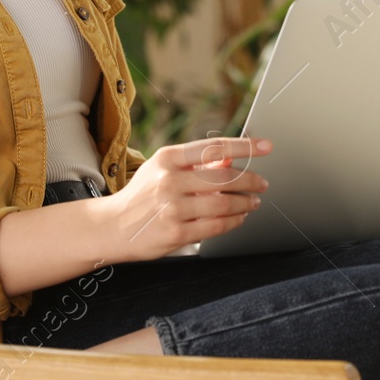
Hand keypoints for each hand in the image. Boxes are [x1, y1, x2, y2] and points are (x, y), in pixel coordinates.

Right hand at [100, 136, 271, 262]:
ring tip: (253, 202)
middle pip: (224, 178)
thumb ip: (196, 164)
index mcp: (168, 159)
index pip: (215, 147)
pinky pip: (215, 227)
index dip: (245, 146)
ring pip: (223, 205)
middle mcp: (169, 181)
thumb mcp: (164, 169)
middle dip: (250, 181)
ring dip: (245, 203)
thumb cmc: (143, 194)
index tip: (267, 146)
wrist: (112, 227)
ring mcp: (172, 208)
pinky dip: (233, 222)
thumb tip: (230, 160)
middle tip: (262, 184)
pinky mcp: (175, 233)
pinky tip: (239, 218)